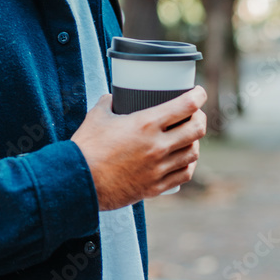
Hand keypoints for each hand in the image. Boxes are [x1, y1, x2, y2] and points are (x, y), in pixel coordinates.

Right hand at [70, 86, 206, 209]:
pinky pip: (183, 174)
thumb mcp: (97, 116)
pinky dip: (188, 164)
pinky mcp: (155, 187)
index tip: (199, 92)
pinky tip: (183, 160)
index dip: (198, 96)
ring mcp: (159, 168)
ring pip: (192, 153)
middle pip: (196, 129)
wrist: (79, 182)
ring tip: (188, 137)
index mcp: (145, 124)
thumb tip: (112, 98)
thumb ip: (108, 103)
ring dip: (194, 142)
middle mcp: (158, 146)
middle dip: (200, 118)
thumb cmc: (87, 147)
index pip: (185, 106)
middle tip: (195, 114)